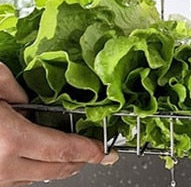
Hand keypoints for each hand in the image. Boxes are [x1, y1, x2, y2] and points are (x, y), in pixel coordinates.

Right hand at [0, 64, 115, 185]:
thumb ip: (20, 87)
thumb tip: (35, 98)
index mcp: (11, 138)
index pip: (62, 150)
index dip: (89, 151)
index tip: (106, 151)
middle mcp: (2, 165)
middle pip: (54, 171)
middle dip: (79, 161)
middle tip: (95, 151)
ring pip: (34, 180)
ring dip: (55, 166)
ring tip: (69, 152)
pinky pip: (15, 181)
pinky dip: (31, 170)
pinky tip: (35, 155)